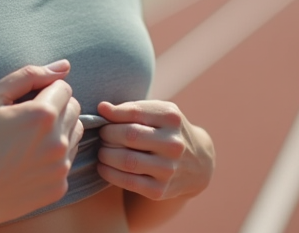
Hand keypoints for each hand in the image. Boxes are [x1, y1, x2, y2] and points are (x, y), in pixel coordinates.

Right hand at [0, 60, 82, 228]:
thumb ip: (28, 75)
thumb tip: (64, 66)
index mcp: (43, 114)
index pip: (64, 87)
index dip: (44, 90)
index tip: (24, 103)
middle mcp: (58, 141)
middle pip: (73, 109)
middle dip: (55, 107)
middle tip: (25, 120)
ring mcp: (61, 166)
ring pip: (74, 133)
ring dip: (58, 130)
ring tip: (28, 139)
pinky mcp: (59, 187)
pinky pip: (66, 160)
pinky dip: (53, 156)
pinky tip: (27, 161)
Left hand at [95, 100, 214, 201]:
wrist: (196, 164)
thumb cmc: (167, 131)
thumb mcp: (158, 113)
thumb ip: (131, 108)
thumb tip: (102, 108)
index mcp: (172, 118)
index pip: (134, 112)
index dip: (112, 114)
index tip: (102, 114)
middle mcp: (173, 144)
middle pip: (129, 135)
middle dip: (107, 134)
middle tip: (102, 135)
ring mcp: (168, 169)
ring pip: (126, 160)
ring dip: (106, 154)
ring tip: (102, 151)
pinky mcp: (160, 190)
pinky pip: (127, 182)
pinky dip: (109, 173)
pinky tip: (103, 167)